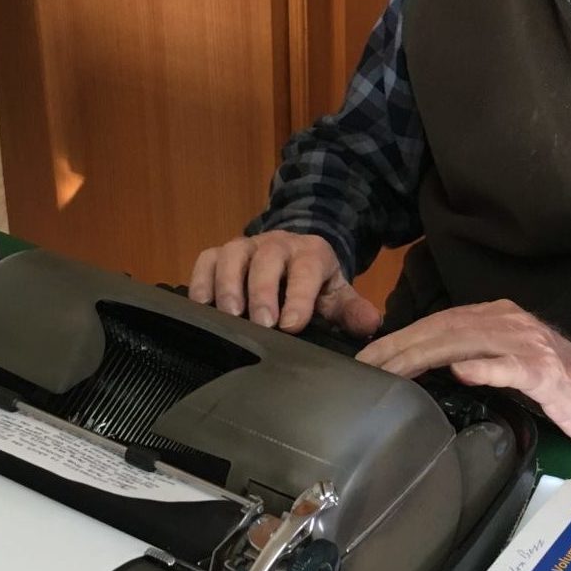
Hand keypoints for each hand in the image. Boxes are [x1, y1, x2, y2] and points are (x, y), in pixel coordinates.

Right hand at [188, 231, 381, 337]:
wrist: (292, 256)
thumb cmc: (314, 284)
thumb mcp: (337, 296)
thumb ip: (352, 311)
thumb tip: (370, 325)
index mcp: (311, 253)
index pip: (307, 269)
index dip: (300, 295)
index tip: (292, 324)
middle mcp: (276, 245)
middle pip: (267, 259)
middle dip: (263, 291)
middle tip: (261, 324)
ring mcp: (244, 247)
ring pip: (232, 256)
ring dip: (228, 286)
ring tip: (229, 316)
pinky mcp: (218, 254)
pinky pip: (205, 261)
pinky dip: (200, 282)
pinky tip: (201, 308)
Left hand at [356, 299, 570, 448]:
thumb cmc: (564, 387)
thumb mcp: (512, 367)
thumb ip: (477, 360)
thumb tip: (432, 370)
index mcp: (499, 320)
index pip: (439, 324)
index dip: (401, 338)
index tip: (368, 358)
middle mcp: (510, 323)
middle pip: (444, 329)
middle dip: (400, 346)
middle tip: (365, 366)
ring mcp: (528, 345)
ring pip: (467, 342)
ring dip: (425, 354)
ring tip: (392, 369)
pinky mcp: (547, 371)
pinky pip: (510, 366)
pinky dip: (483, 367)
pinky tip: (461, 371)